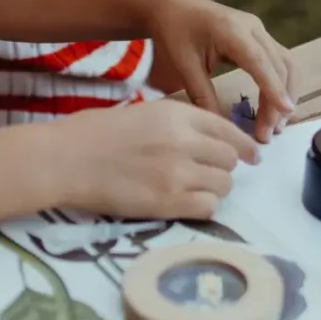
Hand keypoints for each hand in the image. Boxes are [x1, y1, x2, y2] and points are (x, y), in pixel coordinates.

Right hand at [56, 100, 259, 219]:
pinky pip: (208, 207)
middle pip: (229, 158)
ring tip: (197, 187)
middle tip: (214, 172)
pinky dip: (204, 206)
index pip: (227, 128)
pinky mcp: (167, 203)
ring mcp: (177, 173)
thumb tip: (208, 137)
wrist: (68, 158)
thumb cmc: (99, 132)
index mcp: (177, 114)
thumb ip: (179, 122)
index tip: (252, 154)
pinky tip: (189, 202)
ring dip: (216, 186)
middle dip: (226, 166)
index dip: (244, 144)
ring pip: (223, 183)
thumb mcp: (146, 112)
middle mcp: (183, 141)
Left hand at [145, 0, 297, 142]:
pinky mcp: (258, 35)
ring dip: (285, 93)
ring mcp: (258, 29)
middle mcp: (252, 27)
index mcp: (232, 31)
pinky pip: (279, 59)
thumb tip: (221, 129)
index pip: (260, 63)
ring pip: (285, 63)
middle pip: (279, 66)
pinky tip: (274, 105)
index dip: (274, 89)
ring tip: (275, 125)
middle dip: (278, 101)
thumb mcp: (184, 65)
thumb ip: (202, 95)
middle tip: (267, 134)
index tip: (285, 113)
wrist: (171, 7)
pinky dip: (281, 83)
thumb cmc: (175, 32)